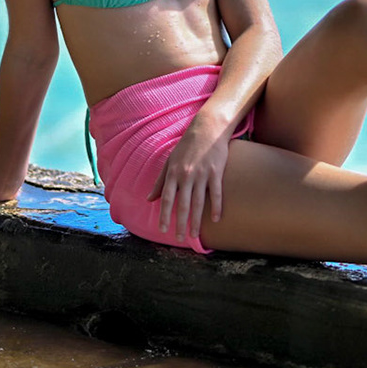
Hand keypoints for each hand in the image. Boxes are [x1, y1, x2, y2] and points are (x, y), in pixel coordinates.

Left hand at [149, 119, 231, 245]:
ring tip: (195, 235)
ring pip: (198, 202)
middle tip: (178, 238)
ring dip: (197, 220)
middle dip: (179, 223)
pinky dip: (216, 207)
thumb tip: (149, 199)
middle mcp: (186, 175)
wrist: (207, 129)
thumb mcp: (170, 162)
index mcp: (173, 173)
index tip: (162, 230)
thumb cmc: (187, 146)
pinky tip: (216, 219)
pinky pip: (216, 193)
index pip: (167, 198)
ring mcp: (202, 174)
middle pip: (182, 204)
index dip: (164, 215)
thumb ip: (160, 182)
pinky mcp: (216, 172)